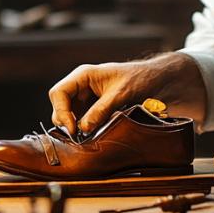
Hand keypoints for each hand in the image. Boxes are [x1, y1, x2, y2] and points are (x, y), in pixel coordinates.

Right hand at [48, 52, 205, 135]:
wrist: (154, 78)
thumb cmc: (138, 79)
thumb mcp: (120, 95)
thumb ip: (101, 111)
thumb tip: (83, 129)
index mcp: (83, 75)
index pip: (58, 93)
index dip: (61, 112)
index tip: (73, 129)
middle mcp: (80, 84)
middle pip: (60, 103)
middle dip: (65, 120)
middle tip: (78, 137)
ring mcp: (85, 94)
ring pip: (68, 112)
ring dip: (73, 125)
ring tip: (85, 137)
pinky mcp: (92, 104)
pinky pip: (80, 116)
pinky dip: (82, 126)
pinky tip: (91, 133)